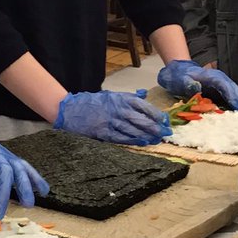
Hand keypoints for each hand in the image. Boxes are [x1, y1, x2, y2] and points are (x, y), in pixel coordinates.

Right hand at [54, 90, 170, 144]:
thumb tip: (144, 94)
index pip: (144, 106)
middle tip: (165, 133)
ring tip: (157, 139)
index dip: (156, 114)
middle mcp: (118, 109)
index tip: (165, 120)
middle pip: (141, 120)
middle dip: (155, 127)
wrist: (71, 109)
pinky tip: (142, 143)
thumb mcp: (111, 94)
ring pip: (134, 130)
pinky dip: (133, 140)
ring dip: (147, 136)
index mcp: (121, 99)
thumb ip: (128, 96)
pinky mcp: (103, 132)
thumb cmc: (92, 102)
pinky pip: (121, 138)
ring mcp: (111, 121)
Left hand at [157, 59, 237, 111]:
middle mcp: (220, 80)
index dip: (233, 97)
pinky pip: (231, 97)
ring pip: (235, 93)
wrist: (180, 70)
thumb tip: (196, 87)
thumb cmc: (180, 76)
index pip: (225, 87)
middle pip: (234, 90)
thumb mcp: (181, 79)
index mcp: (212, 77)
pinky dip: (237, 103)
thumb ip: (188, 83)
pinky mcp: (220, 90)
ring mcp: (221, 85)